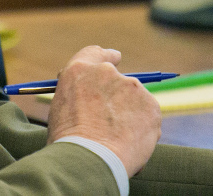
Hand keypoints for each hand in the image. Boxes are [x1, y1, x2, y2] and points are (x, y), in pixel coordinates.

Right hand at [46, 45, 161, 175]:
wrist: (88, 160)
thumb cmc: (68, 141)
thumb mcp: (61, 109)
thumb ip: (77, 95)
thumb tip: (88, 98)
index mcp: (79, 70)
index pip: (96, 53)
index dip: (107, 57)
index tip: (115, 59)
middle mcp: (106, 72)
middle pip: (118, 79)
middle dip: (118, 96)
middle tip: (113, 120)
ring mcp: (131, 87)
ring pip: (134, 101)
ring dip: (129, 116)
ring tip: (115, 141)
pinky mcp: (151, 106)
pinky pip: (148, 117)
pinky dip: (142, 130)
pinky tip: (127, 146)